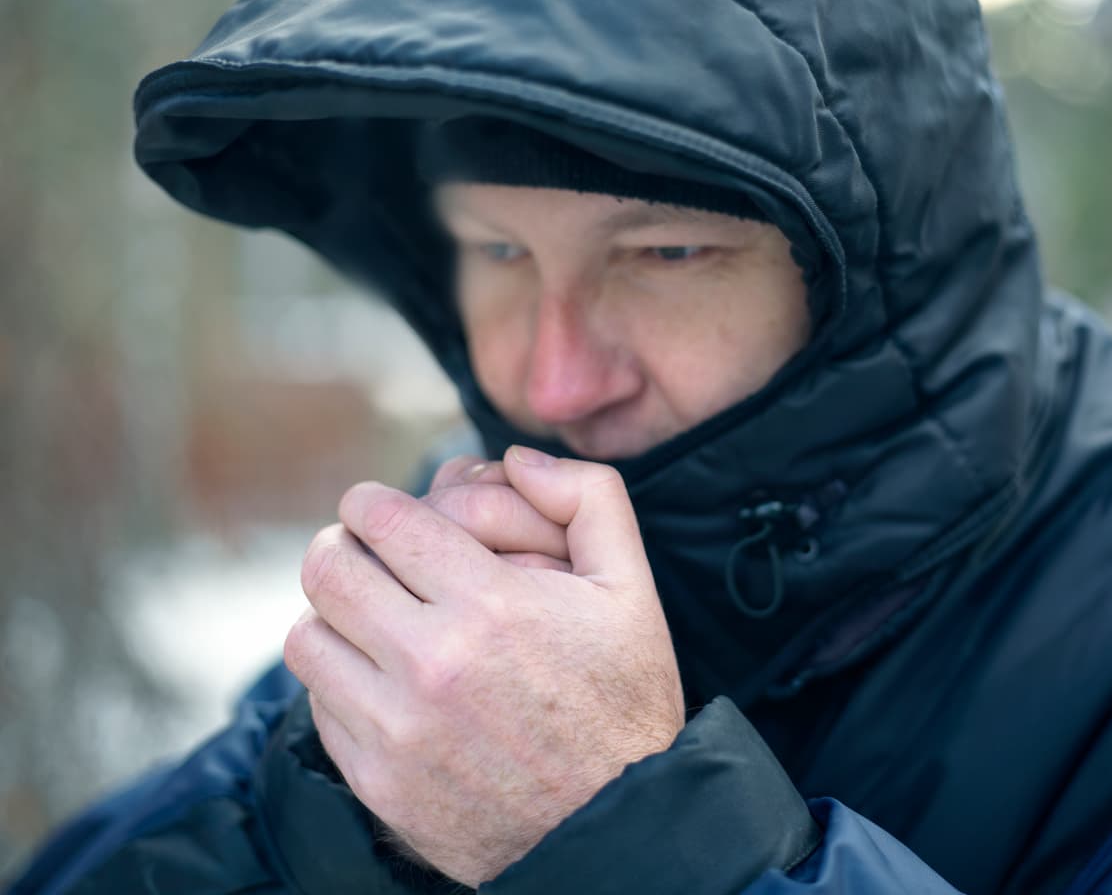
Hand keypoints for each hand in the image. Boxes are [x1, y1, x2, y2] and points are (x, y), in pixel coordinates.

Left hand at [283, 446, 684, 887]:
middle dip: (341, 545)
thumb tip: (519, 456)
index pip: (380, 519)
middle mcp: (431, 663)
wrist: (616, 827)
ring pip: (307, 635)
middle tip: (364, 553)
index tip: (379, 510)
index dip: (371, 502)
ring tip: (368, 616)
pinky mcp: (378, 780)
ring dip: (331, 614)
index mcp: (490, 605)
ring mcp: (396, 728)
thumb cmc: (623, 702)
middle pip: (328, 568)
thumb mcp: (633, 589)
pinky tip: (382, 677)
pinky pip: (320, 703)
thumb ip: (589, 498)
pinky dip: (340, 678)